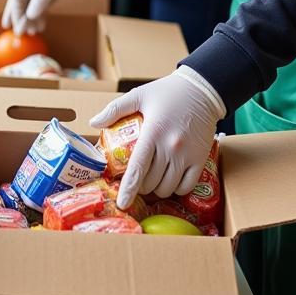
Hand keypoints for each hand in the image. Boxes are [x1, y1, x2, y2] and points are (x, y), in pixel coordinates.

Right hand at [1, 0, 94, 34]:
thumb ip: (39, 1)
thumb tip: (28, 16)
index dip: (15, 15)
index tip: (17, 30)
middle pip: (20, 3)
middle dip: (19, 18)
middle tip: (18, 34)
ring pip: (30, 6)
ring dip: (30, 19)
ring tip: (33, 32)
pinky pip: (40, 6)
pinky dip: (39, 15)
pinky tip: (41, 25)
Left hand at [89, 68, 225, 208]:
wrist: (201, 91)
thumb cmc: (167, 92)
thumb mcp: (138, 95)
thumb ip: (115, 109)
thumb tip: (94, 122)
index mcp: (153, 132)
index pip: (138, 168)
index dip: (128, 189)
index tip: (121, 203)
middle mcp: (171, 148)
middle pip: (151, 182)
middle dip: (140, 186)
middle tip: (135, 179)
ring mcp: (187, 156)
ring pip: (168, 188)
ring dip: (156, 189)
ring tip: (150, 180)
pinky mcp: (201, 160)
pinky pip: (186, 186)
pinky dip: (175, 189)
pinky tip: (169, 180)